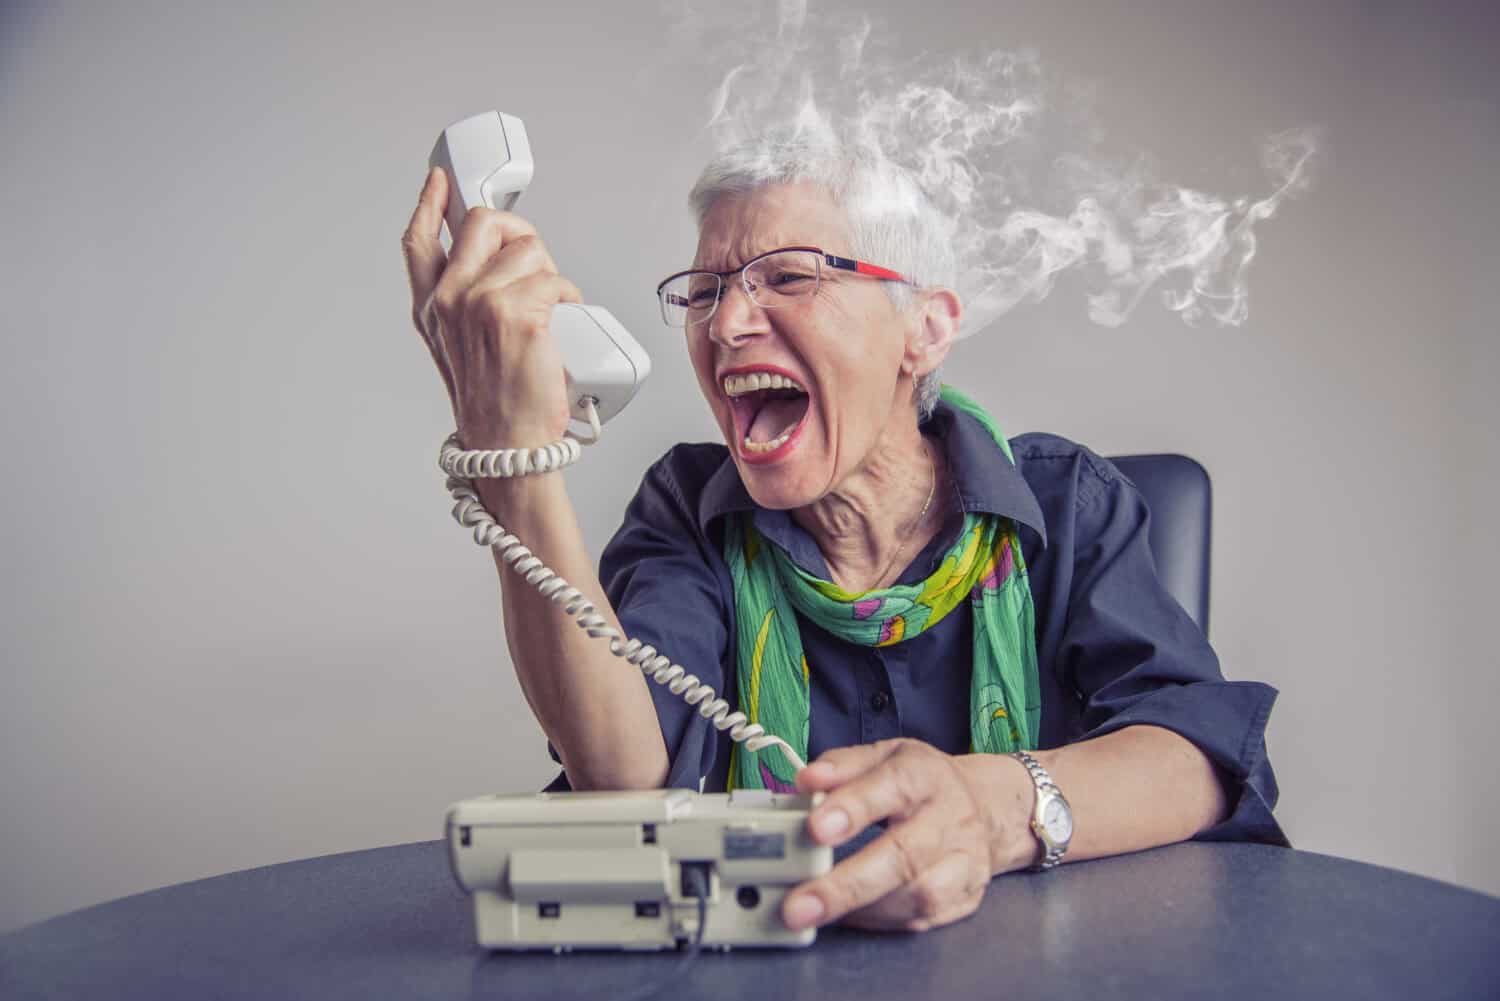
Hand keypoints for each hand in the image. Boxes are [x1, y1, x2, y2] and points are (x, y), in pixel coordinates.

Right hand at [400, 166, 582, 447]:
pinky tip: (560, 323)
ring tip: (549, 310)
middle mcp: (448, 300)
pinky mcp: (517, 315)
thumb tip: (498, 265)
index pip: (420, 241)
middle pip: (484, 224)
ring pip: (529, 250)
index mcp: (431, 307)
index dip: (430, 204)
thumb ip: (464, 303)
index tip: (439, 181)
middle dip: (520, 234)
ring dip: (551, 274)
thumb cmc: (494, 401)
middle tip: (535, 266)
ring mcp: (479, 304)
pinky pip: (555, 279)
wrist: (508, 444)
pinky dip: (568, 296)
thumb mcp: (460, 347)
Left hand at [782, 739, 1031, 932]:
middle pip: (903, 856)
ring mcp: (964, 861)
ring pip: (920, 895)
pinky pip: (923, 919)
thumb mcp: (884, 756)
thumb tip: (806, 780)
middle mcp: (950, 819)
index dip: (853, 808)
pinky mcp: (967, 896)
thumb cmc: (921, 782)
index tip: (815, 828)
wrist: (987, 807)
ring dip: (864, 910)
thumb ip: (842, 766)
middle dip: (847, 885)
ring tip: (816, 912)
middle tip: (799, 906)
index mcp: (924, 775)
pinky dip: (881, 922)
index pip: (891, 787)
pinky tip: (849, 917)